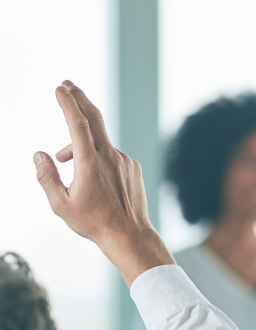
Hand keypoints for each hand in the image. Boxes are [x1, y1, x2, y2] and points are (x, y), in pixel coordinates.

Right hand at [34, 81, 173, 285]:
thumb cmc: (94, 222)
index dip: (67, 103)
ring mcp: (124, 161)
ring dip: (81, 144)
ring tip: (65, 158)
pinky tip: (95, 177)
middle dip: (79, 98)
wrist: (129, 235)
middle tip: (67, 85)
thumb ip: (45, 177)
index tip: (59, 89)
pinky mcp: (133, 168)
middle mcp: (110, 157)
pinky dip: (99, 157)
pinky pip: (112, 156)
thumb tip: (39, 155)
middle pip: (94, 118)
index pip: (77, 123)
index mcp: (90, 163)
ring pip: (99, 143)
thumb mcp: (61, 204)